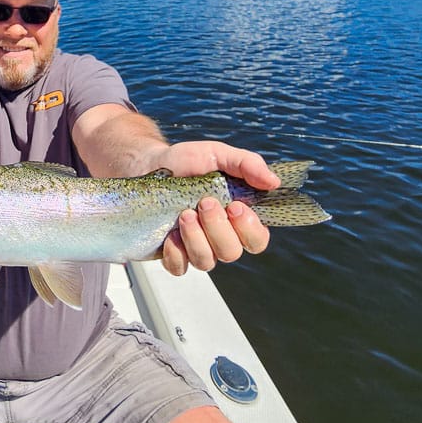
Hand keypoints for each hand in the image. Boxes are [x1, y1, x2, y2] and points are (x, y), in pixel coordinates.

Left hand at [155, 141, 276, 273]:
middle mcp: (219, 237)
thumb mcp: (217, 154)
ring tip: (184, 213)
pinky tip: (169, 232)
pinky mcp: (172, 254)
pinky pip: (179, 267)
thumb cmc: (186, 161)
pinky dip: (175, 252)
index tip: (235, 206)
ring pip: (206, 262)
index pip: (257, 240)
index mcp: (237, 217)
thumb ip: (247, 164)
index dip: (250, 230)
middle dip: (218, 228)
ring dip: (196, 238)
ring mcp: (196, 247)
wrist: (148, 165)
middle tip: (204, 202)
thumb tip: (274, 182)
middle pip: (232, 253)